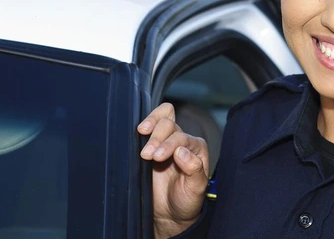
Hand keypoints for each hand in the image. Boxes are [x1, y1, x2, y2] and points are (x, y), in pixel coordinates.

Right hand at [138, 102, 209, 238]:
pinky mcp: (152, 146)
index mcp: (196, 148)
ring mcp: (166, 142)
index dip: (169, 144)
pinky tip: (137, 134)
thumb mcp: (196, 189)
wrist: (170, 213)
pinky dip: (143, 127)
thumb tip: (182, 151)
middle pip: (169, 124)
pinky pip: (149, 129)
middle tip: (146, 156)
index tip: (157, 158)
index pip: (181, 137)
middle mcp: (182, 141)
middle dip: (157, 137)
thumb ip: (194, 170)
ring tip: (141, 139)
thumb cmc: (187, 200)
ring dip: (150, 126)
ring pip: (161, 120)